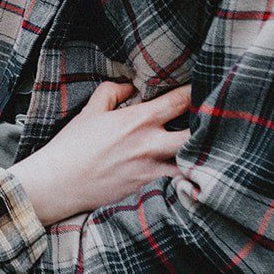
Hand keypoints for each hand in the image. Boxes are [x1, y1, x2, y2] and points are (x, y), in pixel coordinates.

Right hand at [7, 82, 191, 224]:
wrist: (60, 182)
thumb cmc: (73, 145)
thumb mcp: (91, 110)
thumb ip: (113, 91)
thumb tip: (131, 86)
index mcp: (138, 120)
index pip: (179, 100)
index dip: (196, 91)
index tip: (206, 86)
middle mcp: (150, 144)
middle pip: (195, 133)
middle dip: (208, 124)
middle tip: (212, 119)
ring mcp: (152, 168)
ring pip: (191, 160)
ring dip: (199, 152)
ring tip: (208, 146)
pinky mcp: (148, 188)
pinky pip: (176, 181)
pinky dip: (186, 175)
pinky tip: (193, 172)